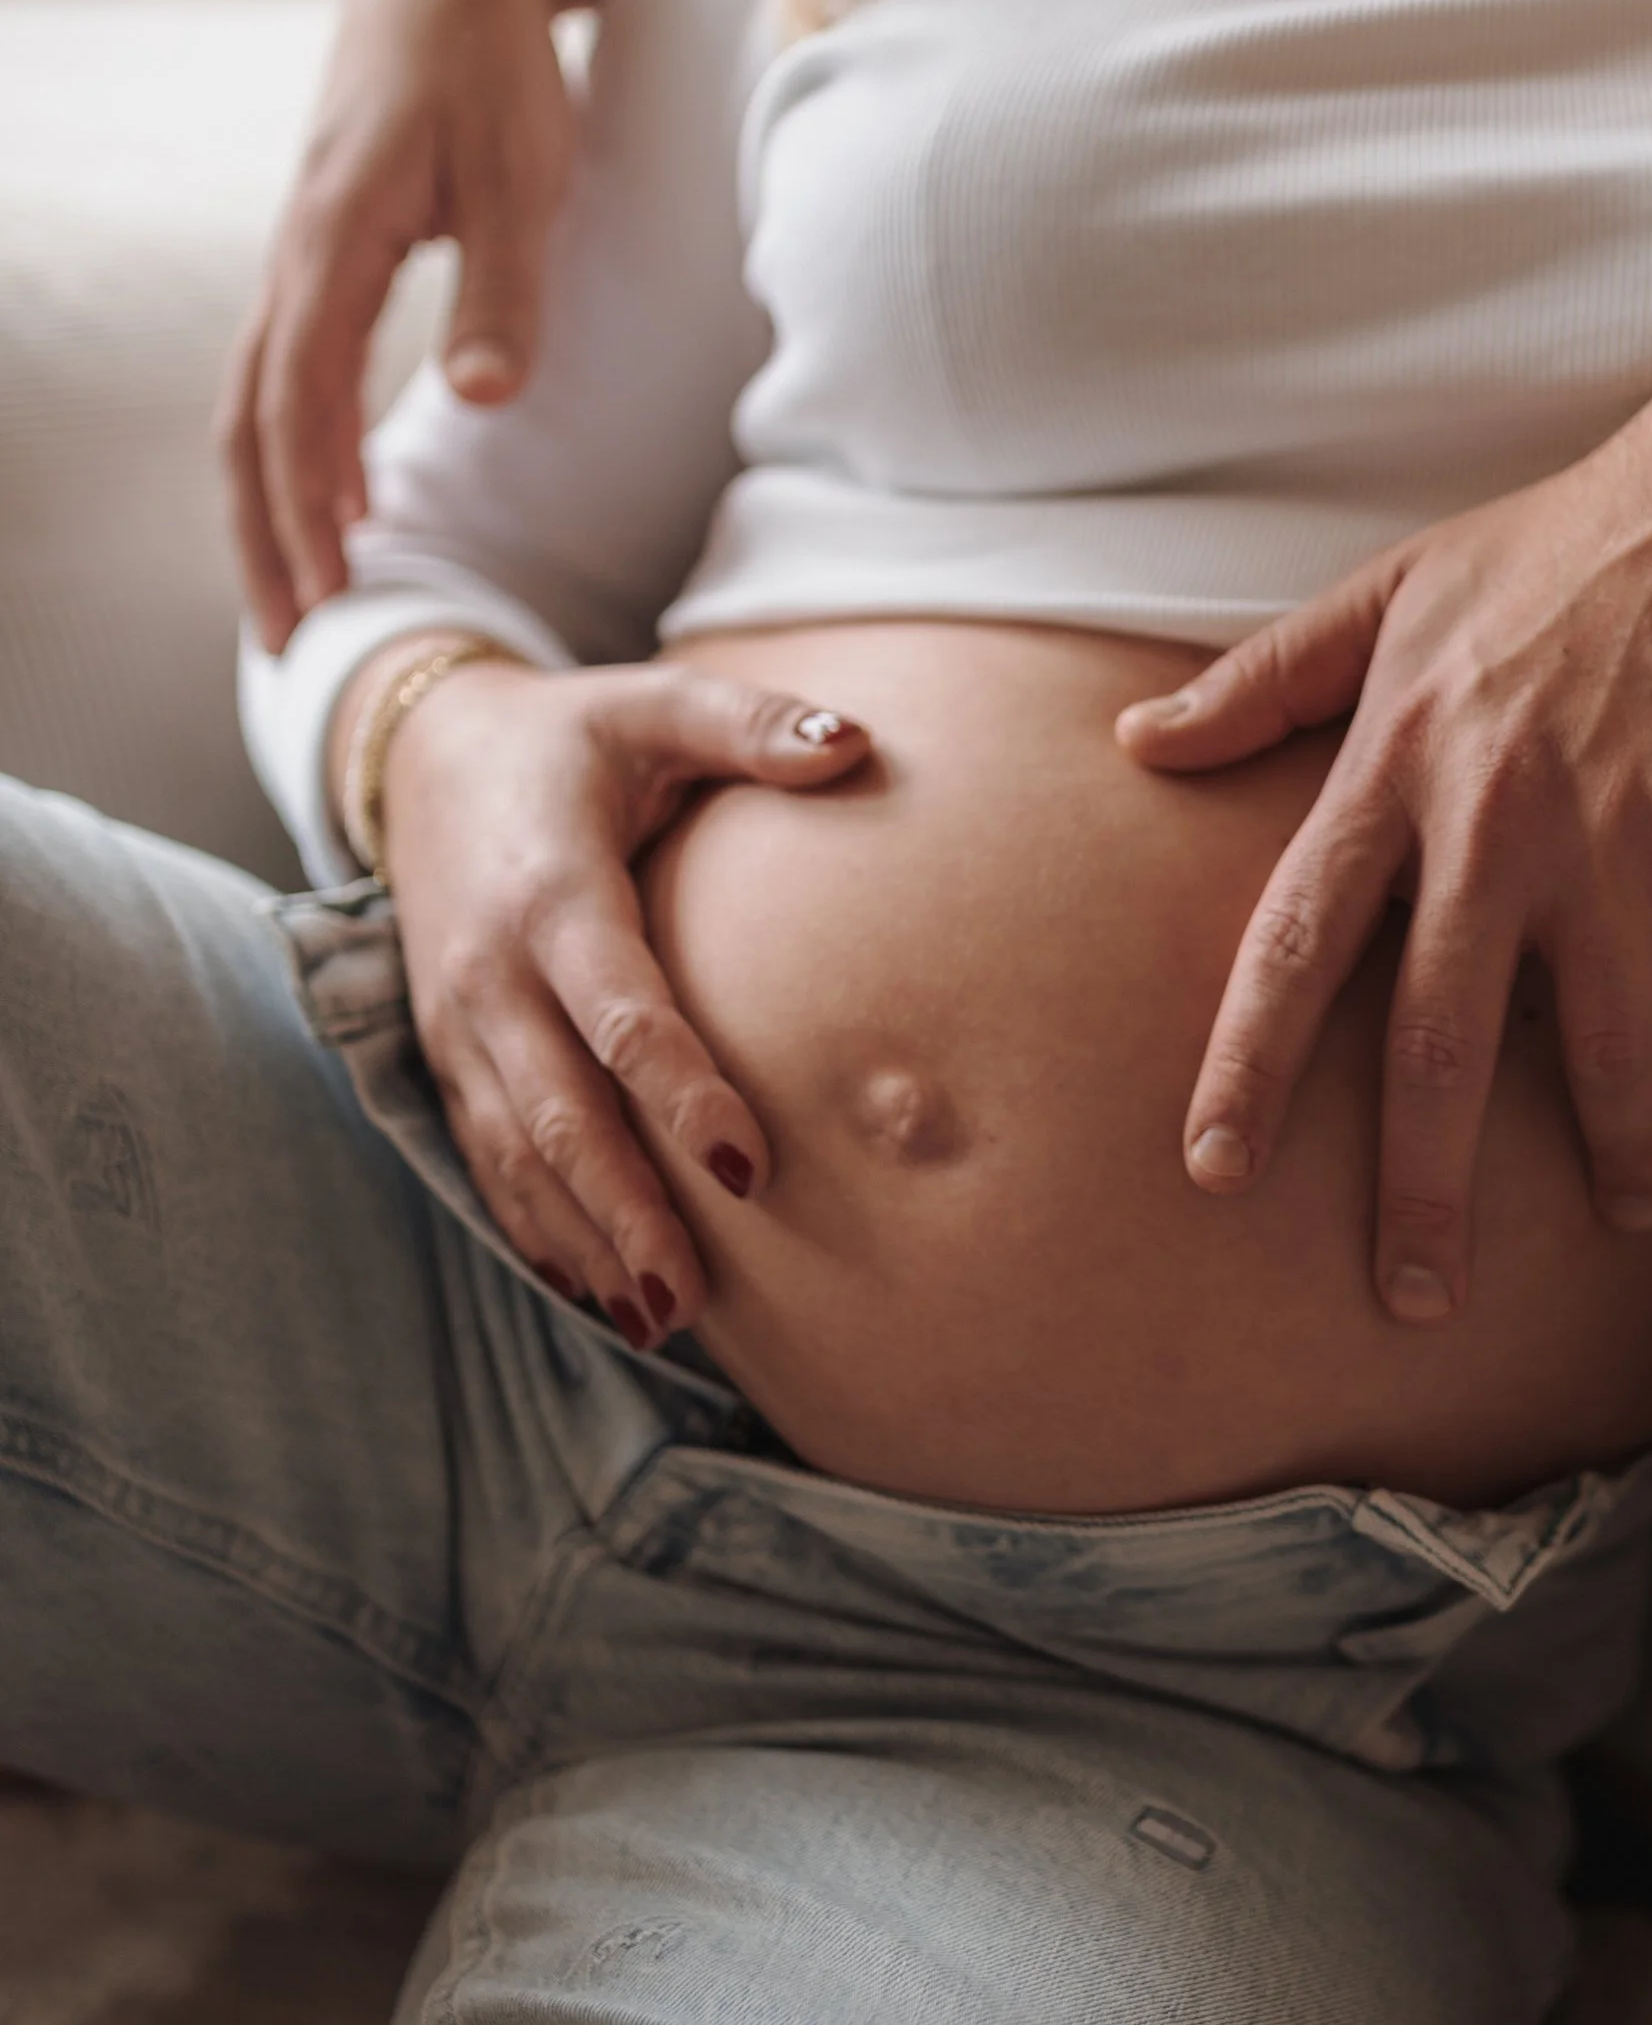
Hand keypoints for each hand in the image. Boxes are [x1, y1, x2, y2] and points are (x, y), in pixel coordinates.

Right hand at [221, 0, 578, 649]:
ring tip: (302, 595)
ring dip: (270, 503)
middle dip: (263, 536)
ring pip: (256, 401)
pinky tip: (338, 501)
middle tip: (292, 641)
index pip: (297, 402)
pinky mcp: (325, 251)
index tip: (333, 591)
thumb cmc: (496, 62)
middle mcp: (296, 254)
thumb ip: (502, 290)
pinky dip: (296, 447)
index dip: (307, 505)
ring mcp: (301, 253)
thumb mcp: (520, 173)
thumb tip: (478, 399)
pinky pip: (287, 370)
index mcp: (333, 240)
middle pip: (249, 423)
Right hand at [382, 655, 870, 1345]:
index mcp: (550, 895)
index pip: (620, 1013)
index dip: (682, 1092)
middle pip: (560, 1113)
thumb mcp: (650, 705)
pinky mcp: (447, 1056)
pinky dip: (535, 1228)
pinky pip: (487, 1158)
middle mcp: (490, 975)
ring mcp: (458, 1026)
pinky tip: (592, 1290)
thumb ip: (750, 726)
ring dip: (583, 1240)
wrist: (422, 755)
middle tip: (691, 1296)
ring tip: (655, 1318)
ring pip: (517, 1155)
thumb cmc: (568, 737)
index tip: (752, 1166)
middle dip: (625, 1210)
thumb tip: (856, 744)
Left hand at [1115, 364, 1651, 1322]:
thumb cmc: (1553, 544)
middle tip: (1415, 1297)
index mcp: (1394, 764)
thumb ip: (1263, 684)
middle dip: (1423, 1186)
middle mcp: (1494, 814)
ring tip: (1629, 1210)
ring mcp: (1617, 828)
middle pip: (1435, 1039)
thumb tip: (1137, 742)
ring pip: (1602, 1032)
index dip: (1248, 1063)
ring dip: (1618, 1140)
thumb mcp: (1387, 593)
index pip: (1295, 941)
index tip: (1214, 1170)